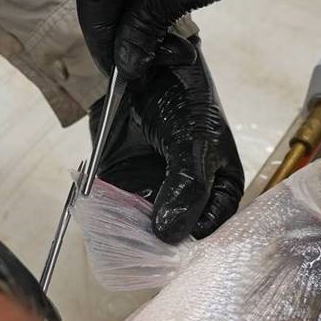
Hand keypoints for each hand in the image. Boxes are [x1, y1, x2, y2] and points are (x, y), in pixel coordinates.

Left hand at [92, 37, 243, 242]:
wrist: (142, 66)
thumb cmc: (183, 99)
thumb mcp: (195, 141)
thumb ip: (187, 187)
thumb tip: (169, 234)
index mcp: (218, 191)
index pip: (210, 231)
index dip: (192, 244)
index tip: (172, 254)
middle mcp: (186, 200)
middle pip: (173, 237)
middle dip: (156, 245)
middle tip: (141, 251)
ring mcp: (152, 196)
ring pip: (141, 231)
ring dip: (128, 236)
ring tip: (120, 236)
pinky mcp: (119, 188)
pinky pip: (112, 214)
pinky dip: (105, 220)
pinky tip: (102, 221)